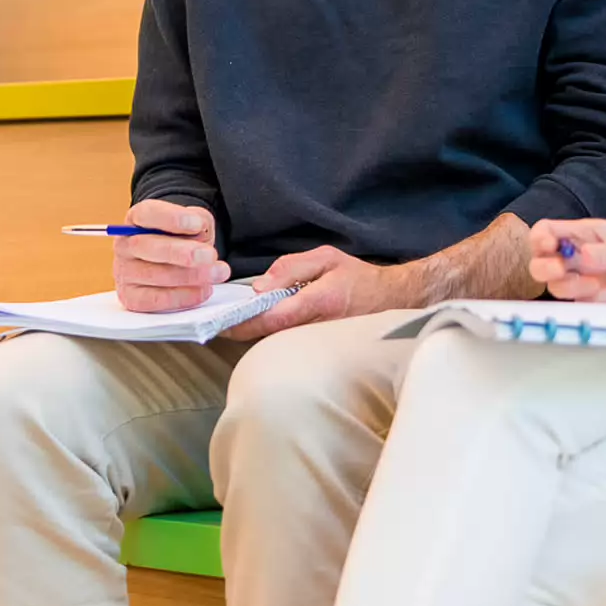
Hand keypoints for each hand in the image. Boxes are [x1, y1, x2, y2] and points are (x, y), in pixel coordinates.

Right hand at [114, 199, 227, 313]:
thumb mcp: (193, 222)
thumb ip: (198, 220)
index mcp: (137, 218)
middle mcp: (126, 244)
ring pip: (155, 275)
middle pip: (146, 246)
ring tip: (217, 273)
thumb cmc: (180, 240)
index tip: (197, 225)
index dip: (171, 218)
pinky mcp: (132, 297)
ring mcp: (126, 272)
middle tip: (210, 255)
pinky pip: (155, 300)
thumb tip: (200, 230)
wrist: (171, 263)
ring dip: (191, 276)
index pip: (146, 214)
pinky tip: (203, 289)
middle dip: (182, 253)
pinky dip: (183, 296)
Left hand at [225, 246, 411, 341]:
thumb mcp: (326, 258)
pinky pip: (285, 342)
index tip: (221, 322)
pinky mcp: (316, 347)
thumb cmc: (357, 277)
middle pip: (268, 335)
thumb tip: (260, 287)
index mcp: (318, 302)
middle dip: (240, 330)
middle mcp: (316, 327)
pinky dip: (267, 334)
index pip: (272, 318)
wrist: (390, 300)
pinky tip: (255, 325)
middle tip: (216, 321)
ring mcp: (316, 341)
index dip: (243, 323)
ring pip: (275, 341)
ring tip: (229, 321)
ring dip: (251, 333)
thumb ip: (291, 268)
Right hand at [530, 218, 605, 304]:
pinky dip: (594, 301)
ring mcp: (586, 282)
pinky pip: (581, 306)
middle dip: (545, 268)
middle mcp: (579, 258)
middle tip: (561, 270)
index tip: (550, 247)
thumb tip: (580, 257)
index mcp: (585, 235)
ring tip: (598, 285)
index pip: (547, 231)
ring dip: (571, 287)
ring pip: (557, 287)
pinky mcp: (597, 304)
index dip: (539, 238)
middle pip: (541, 263)